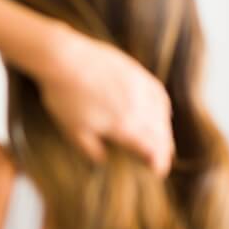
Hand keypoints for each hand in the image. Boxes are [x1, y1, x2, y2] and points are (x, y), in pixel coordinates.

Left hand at [38, 27, 172, 175]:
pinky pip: (159, 92)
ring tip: (162, 138)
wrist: (63, 58)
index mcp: (124, 126)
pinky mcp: (136, 71)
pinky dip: (163, 106)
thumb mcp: (73, 131)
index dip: (158, 162)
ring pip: (163, 113)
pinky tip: (160, 110)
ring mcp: (139, 87)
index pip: (152, 149)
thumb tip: (103, 160)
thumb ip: (91, 149)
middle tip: (161, 159)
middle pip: (161, 133)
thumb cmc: (64, 97)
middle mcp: (138, 107)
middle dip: (164, 149)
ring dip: (164, 129)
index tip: (158, 170)